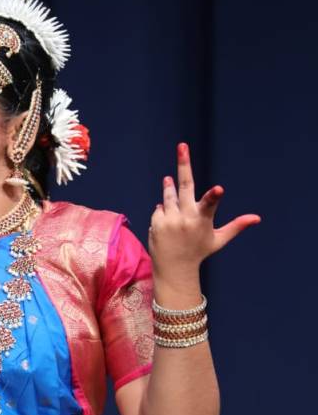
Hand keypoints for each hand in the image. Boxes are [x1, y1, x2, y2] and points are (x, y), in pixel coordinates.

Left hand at [149, 142, 260, 283]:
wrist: (174, 269)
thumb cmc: (199, 251)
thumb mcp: (219, 239)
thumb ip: (236, 226)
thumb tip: (257, 218)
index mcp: (203, 220)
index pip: (210, 205)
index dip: (214, 196)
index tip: (219, 189)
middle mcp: (186, 219)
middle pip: (184, 187)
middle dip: (183, 165)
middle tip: (182, 146)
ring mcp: (169, 220)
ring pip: (169, 195)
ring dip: (169, 186)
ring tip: (168, 179)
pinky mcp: (156, 223)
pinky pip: (160, 208)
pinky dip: (164, 211)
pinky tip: (169, 221)